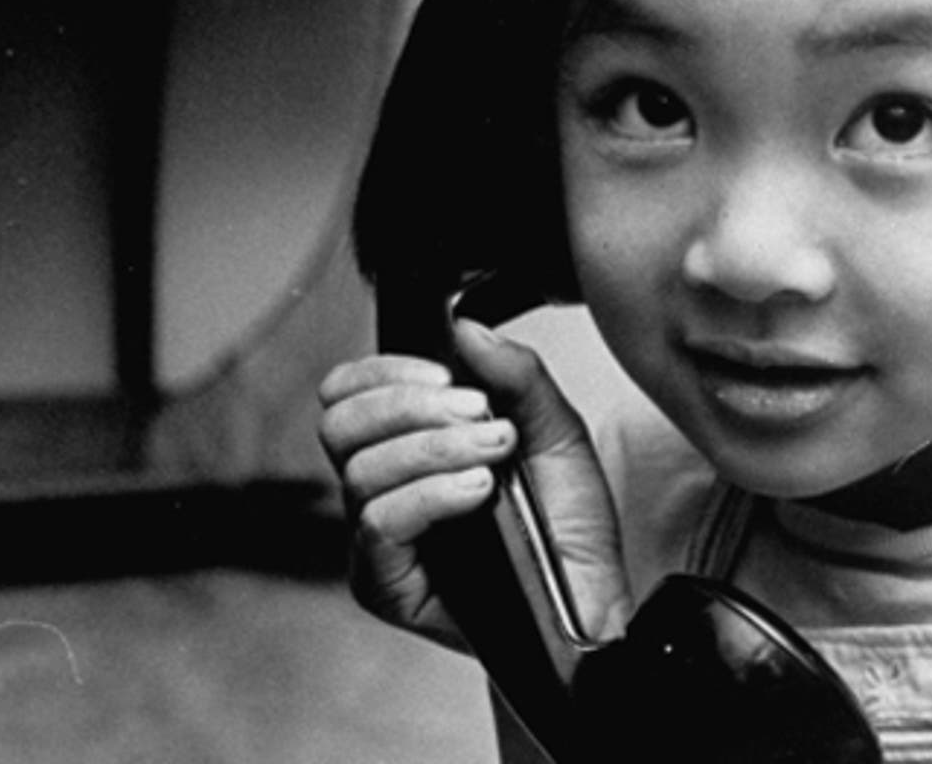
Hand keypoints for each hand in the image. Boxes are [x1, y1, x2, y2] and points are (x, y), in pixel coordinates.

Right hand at [318, 320, 631, 650]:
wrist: (591, 602)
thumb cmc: (567, 528)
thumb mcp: (555, 432)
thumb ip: (516, 375)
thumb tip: (466, 329)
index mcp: (408, 446)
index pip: (349, 393)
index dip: (385, 372)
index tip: (448, 374)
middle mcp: (383, 489)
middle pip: (340, 424)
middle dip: (410, 405)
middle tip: (479, 413)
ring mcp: (378, 539)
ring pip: (361, 471)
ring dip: (435, 448)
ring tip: (494, 454)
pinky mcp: (385, 584)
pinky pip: (380, 523)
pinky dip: (430, 494)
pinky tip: (476, 490)